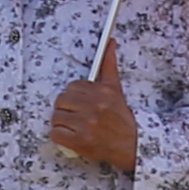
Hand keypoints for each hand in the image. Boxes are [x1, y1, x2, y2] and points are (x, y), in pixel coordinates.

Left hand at [47, 56, 141, 172]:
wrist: (131, 146)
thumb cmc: (122, 119)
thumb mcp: (117, 90)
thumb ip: (109, 66)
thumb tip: (110, 43)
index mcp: (102, 92)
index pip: (72, 87)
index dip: (74, 96)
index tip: (80, 104)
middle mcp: (95, 106)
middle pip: (61, 100)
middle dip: (65, 109)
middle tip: (74, 116)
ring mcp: (87, 124)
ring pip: (56, 117)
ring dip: (61, 123)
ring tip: (73, 127)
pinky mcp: (80, 141)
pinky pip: (56, 134)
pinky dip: (60, 137)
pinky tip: (71, 137)